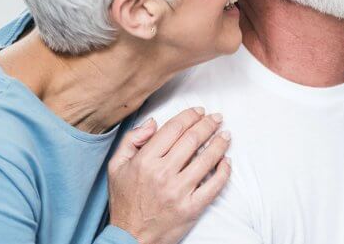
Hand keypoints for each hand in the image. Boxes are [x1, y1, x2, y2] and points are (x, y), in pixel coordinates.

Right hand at [107, 108, 231, 243]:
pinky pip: (214, 185)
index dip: (190, 116)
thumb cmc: (125, 201)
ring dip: (220, 143)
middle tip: (217, 118)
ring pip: (207, 159)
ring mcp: (178, 191)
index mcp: (145, 161)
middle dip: (208, 124)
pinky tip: (227, 161)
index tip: (200, 111)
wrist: (130, 238)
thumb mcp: (116, 167)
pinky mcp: (191, 208)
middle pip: (193, 140)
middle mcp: (162, 174)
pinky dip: (224, 171)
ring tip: (225, 134)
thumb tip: (152, 122)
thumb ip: (131, 140)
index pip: (173, 129)